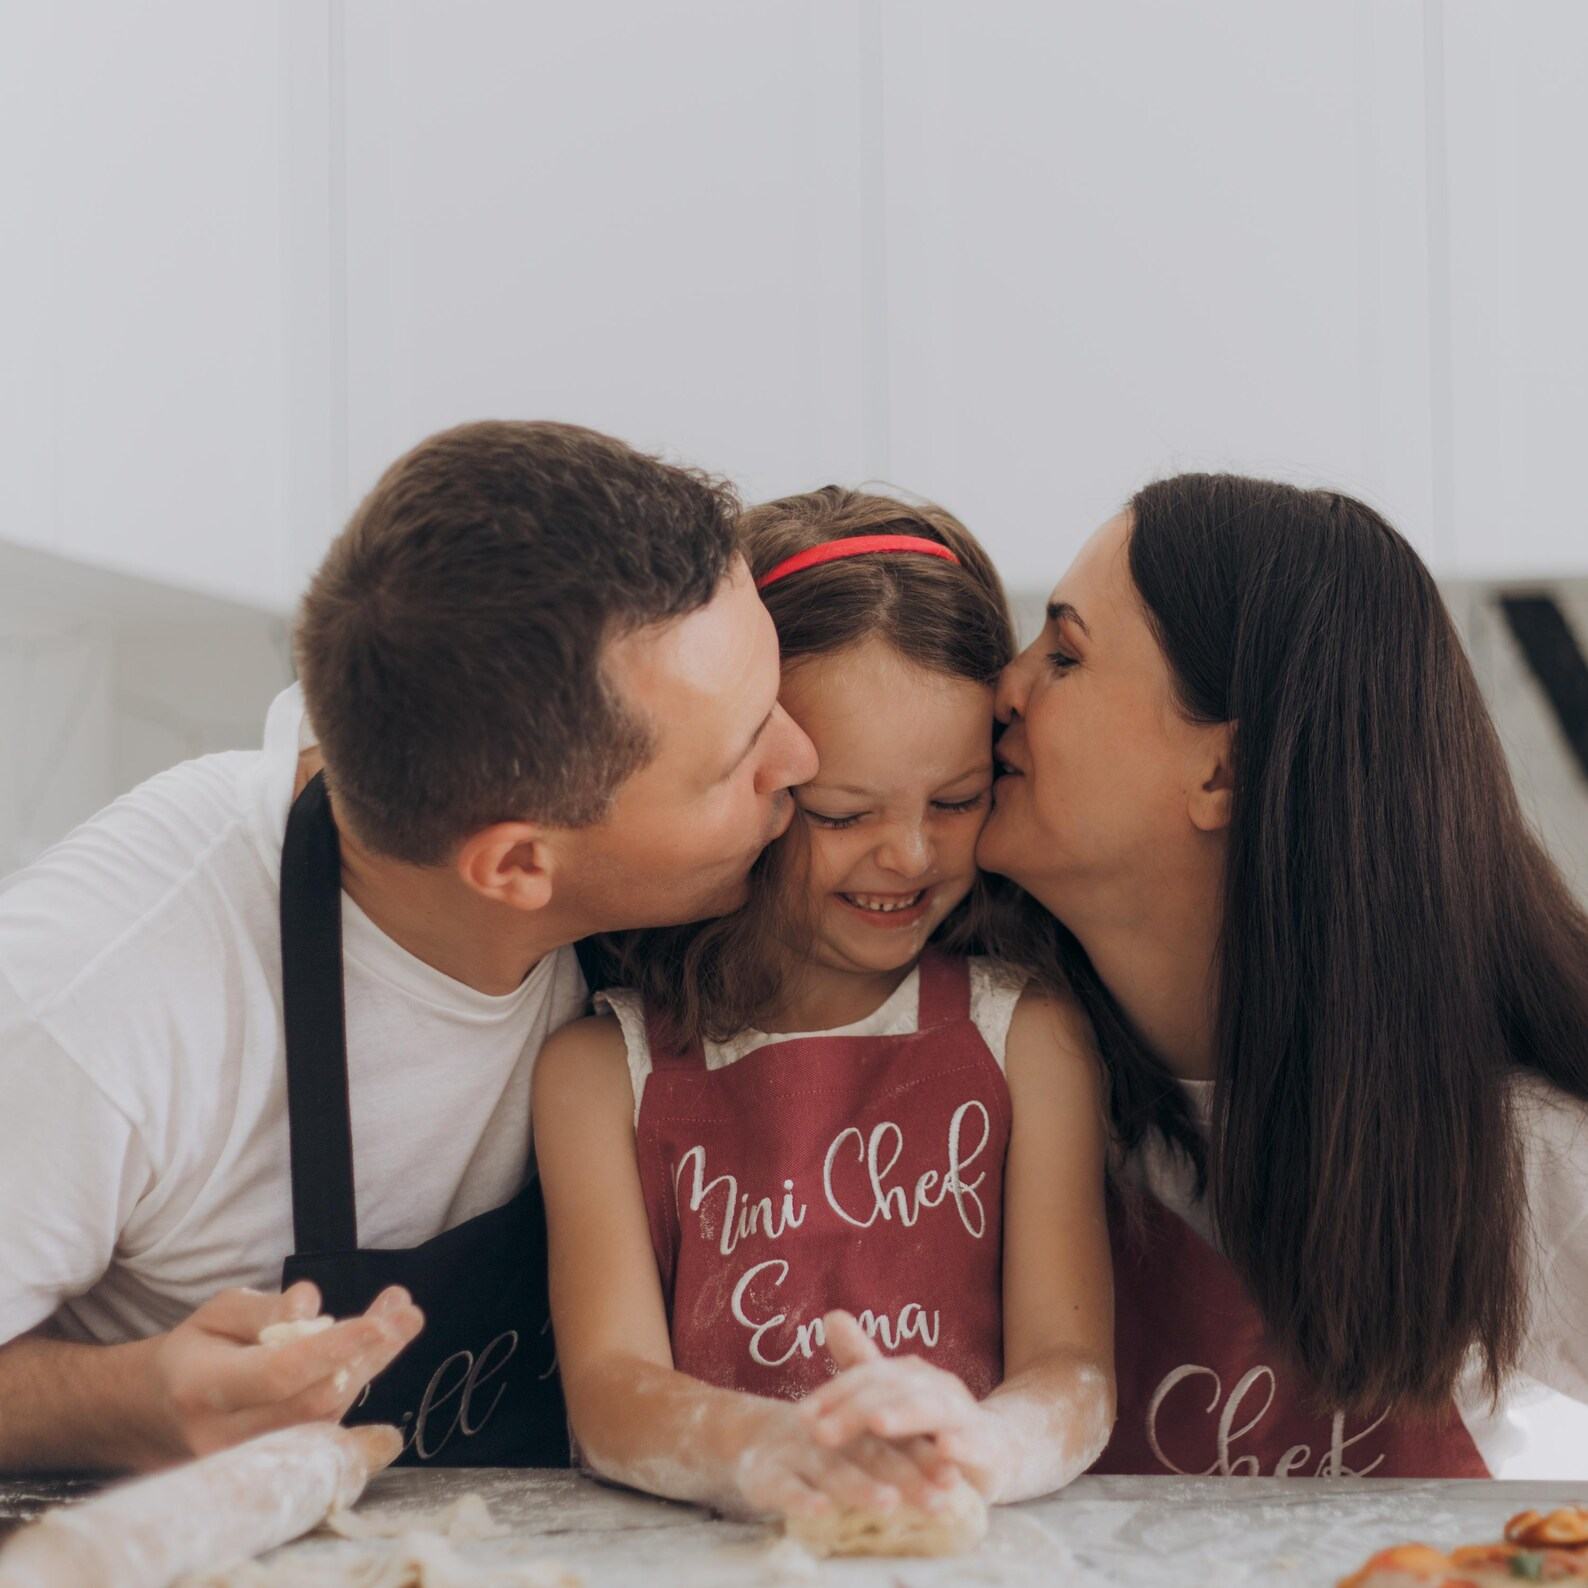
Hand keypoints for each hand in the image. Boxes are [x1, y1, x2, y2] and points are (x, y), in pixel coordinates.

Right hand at [146, 1281, 423, 1461]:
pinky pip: (326, 1440)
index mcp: (202, 1388)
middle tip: (405, 1312)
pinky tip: (385, 1365)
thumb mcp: (218, 1312)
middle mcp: (222, 1436)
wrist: (159, 1413)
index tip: (382, 1322)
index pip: (279, 1374)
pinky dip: (362, 1396)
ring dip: (370, 1367)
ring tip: (399, 1320)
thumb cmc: (195, 1352)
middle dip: (367, 1354)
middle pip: (313, 1400)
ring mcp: (247, 1464)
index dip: (335, 1348)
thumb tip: (311, 1306)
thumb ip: (265, 1307)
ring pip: (326, 1419)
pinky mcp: (271, 1472)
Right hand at [732, 1398, 961, 1521]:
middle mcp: (832, 1437)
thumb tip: (955, 1471)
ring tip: (889, 1503)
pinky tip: (820, 1510)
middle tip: (938, 1498)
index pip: (897, 1440)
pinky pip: (784, 1486)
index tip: (955, 1476)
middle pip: (873, 1455)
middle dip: (906, 1477)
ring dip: (860, 1486)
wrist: (753, 1439)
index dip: (925, 1457)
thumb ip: (898, 1453)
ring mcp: (797, 1453)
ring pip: (832, 1470)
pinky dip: (801, 1497)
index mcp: (857, 1426)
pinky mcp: (765, 1473)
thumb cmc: (821, 1449)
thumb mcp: (855, 1442)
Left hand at [798, 1310, 1003, 1495]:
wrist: (996, 1449)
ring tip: (877, 1423)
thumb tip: (829, 1315)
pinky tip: (944, 1449)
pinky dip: (962, 1446)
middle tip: (821, 1433)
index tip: (801, 1417)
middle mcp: (935, 1385)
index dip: (834, 1394)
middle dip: (855, 1410)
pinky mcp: (988, 1445)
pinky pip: (975, 1443)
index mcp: (908, 1374)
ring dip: (905, 1414)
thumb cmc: (932, 1426)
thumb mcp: (894, 1400)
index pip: (866, 1376)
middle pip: (892, 1390)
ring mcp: (964, 1413)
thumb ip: (862, 1365)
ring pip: (932, 1409)